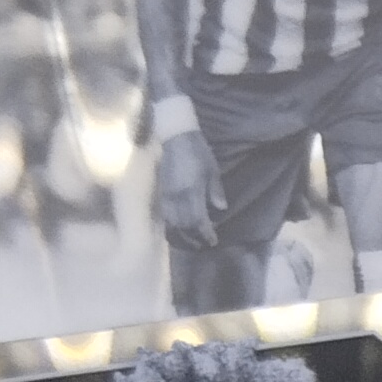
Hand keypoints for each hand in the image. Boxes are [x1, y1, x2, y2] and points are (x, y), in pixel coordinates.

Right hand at [153, 126, 226, 243]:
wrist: (175, 137)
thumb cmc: (198, 152)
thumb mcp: (212, 170)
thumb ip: (215, 191)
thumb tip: (221, 209)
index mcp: (192, 190)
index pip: (198, 220)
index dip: (205, 233)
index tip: (213, 241)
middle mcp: (177, 196)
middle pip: (183, 225)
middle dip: (193, 238)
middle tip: (202, 244)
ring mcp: (166, 194)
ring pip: (171, 222)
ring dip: (181, 235)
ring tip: (190, 241)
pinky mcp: (160, 191)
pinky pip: (164, 214)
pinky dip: (171, 225)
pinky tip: (177, 229)